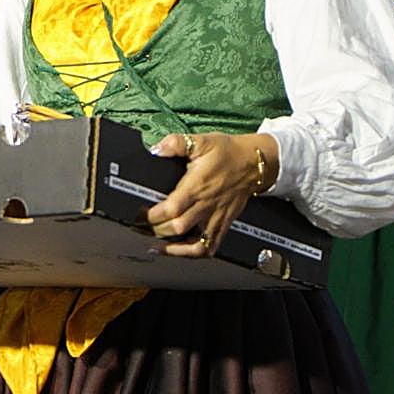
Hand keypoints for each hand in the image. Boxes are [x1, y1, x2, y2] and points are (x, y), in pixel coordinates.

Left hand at [146, 131, 278, 257]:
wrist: (254, 162)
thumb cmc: (228, 152)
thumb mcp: (202, 141)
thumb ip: (177, 143)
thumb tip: (157, 149)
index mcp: (197, 185)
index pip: (171, 208)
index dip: (151, 215)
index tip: (139, 214)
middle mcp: (206, 204)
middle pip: (177, 227)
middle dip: (155, 230)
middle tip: (140, 227)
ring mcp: (216, 217)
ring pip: (193, 243)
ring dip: (173, 248)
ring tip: (156, 246)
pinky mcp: (223, 223)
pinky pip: (210, 247)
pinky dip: (193, 253)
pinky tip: (180, 250)